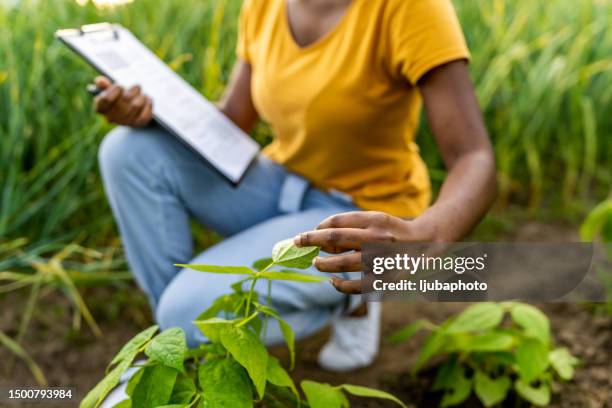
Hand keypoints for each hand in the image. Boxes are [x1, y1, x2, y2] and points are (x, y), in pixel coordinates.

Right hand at [93, 76, 152, 126]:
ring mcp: (125, 122)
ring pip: (137, 105)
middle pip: (124, 99)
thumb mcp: (110, 91)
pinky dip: (148, 103)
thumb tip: (99, 81)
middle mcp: (112, 117)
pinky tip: (147, 99)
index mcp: (101, 108)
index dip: (112, 91)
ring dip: (140, 96)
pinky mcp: (139, 123)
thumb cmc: (118, 99)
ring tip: (141, 94)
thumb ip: (104, 85)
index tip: (119, 86)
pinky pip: (146, 111)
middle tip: (136, 87)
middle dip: (131, 91)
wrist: (130, 115)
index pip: (104, 100)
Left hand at [294, 211, 434, 293]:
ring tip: (316, 262)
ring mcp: (382, 259)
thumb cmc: (393, 232)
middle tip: (297, 242)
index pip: (339, 222)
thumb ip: (352, 227)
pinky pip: (356, 286)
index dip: (319, 228)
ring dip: (324, 263)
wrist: (429, 245)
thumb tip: (322, 238)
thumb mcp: (377, 221)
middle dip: (311, 240)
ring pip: (343, 263)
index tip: (309, 233)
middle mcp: (379, 237)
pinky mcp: (386, 280)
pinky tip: (331, 281)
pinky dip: (340, 285)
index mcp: (376, 219)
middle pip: (336, 238)